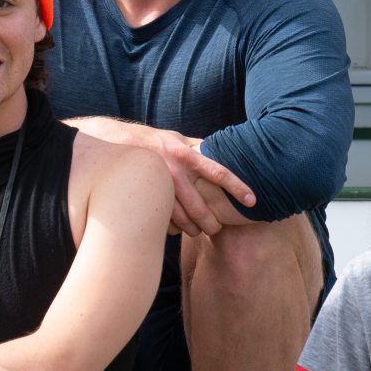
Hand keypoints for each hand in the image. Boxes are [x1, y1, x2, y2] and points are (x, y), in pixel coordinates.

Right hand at [112, 120, 255, 236]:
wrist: (117, 145)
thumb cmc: (154, 142)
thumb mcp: (178, 139)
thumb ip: (199, 146)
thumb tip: (226, 148)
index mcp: (186, 155)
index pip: (219, 172)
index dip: (238, 187)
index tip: (253, 201)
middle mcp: (174, 171)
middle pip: (200, 207)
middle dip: (210, 223)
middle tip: (216, 229)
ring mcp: (159, 187)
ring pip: (182, 219)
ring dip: (192, 229)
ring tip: (197, 231)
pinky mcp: (146, 199)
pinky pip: (163, 220)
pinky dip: (172, 228)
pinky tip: (176, 228)